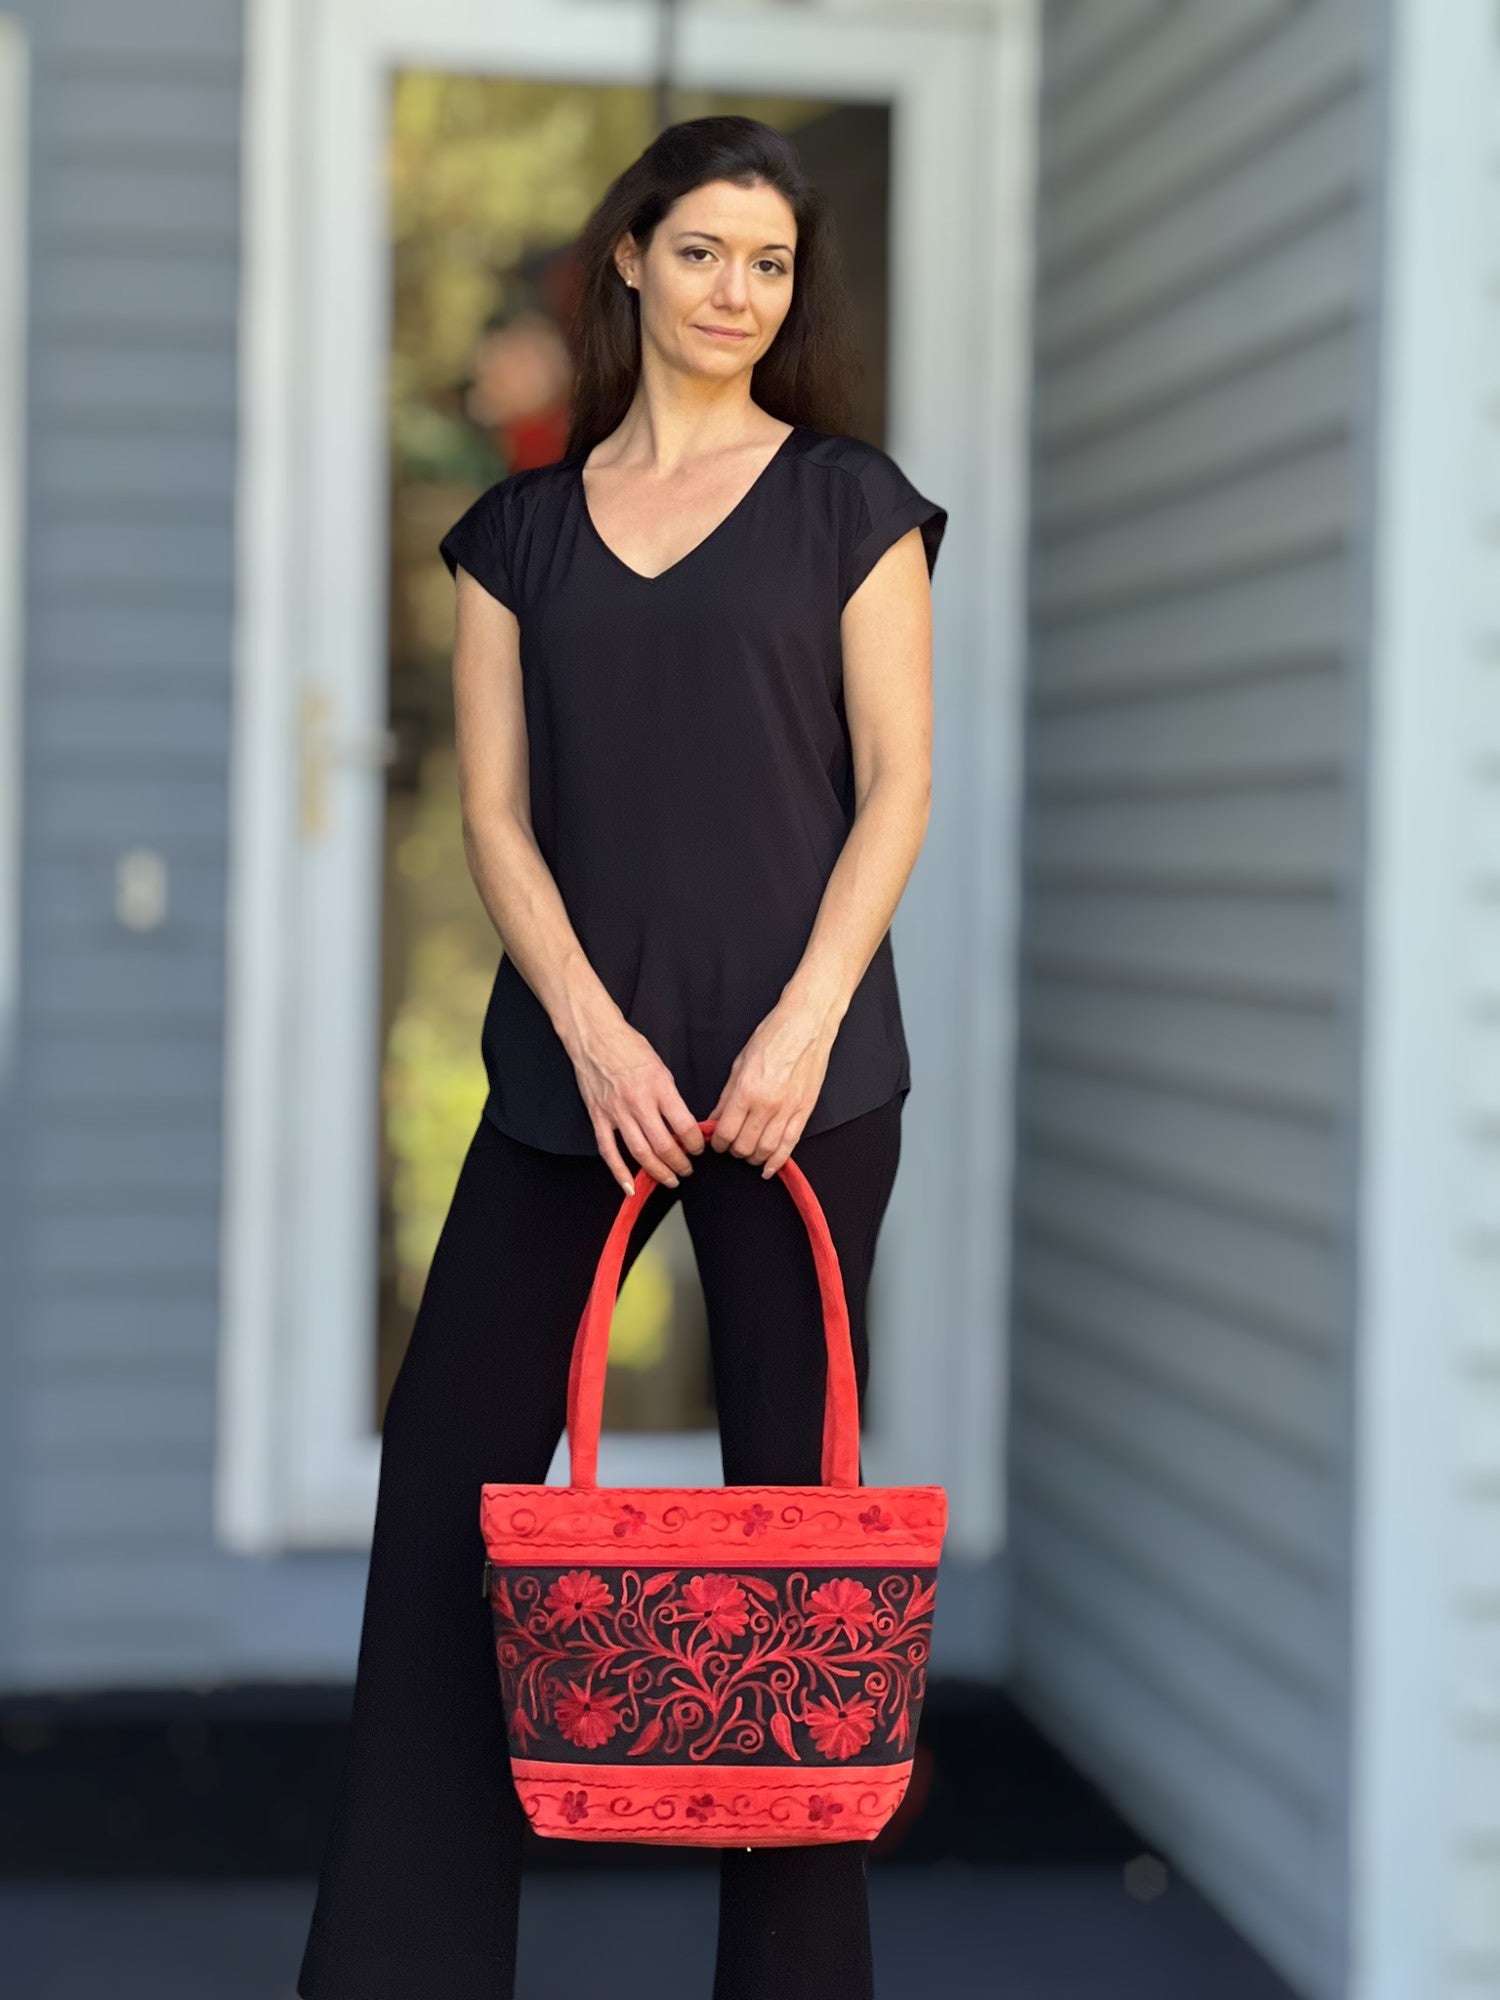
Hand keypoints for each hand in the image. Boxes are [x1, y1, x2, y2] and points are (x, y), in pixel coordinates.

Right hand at [572, 1015, 705, 1193]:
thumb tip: (683, 1124)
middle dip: (680, 1163)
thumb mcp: (661, 1067)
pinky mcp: (598, 1117)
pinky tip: (630, 1187)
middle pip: (664, 1144)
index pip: (683, 1125)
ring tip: (670, 1180)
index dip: (695, 1143)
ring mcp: (616, 1112)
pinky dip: (619, 1173)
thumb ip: (671, 1097)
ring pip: (640, 1153)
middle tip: (687, 1170)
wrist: (594, 1037)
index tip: (699, 1148)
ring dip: (658, 1171)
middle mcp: (639, 1102)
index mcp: (659, 1087)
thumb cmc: (630, 1047)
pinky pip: (609, 1151)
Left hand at [707, 995, 837, 1177]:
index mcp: (747, 1090)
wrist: (807, 1024)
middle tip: (730, 1146)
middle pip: (745, 1145)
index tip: (716, 1141)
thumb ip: (727, 1095)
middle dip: (734, 1151)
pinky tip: (768, 1168)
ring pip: (766, 1150)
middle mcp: (767, 1104)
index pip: (726, 1131)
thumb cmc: (773, 1036)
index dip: (717, 1142)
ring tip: (747, 1154)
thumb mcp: (740, 1062)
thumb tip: (715, 1118)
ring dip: (753, 1158)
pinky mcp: (804, 1111)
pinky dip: (778, 1161)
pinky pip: (790, 1144)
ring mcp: (788, 1109)